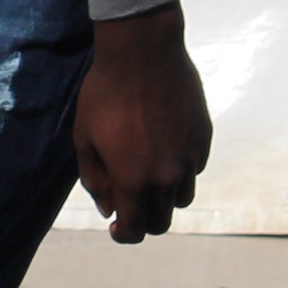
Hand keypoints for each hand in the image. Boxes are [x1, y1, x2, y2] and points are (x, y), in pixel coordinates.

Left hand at [72, 3, 210, 242]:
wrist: (143, 52)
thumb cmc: (105, 94)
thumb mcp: (85, 138)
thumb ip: (95, 179)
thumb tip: (107, 208)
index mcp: (135, 180)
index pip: (135, 230)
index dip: (123, 235)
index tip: (116, 227)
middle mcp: (168, 176)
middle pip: (161, 222)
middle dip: (143, 220)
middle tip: (129, 204)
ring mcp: (190, 157)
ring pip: (181, 197)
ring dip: (163, 196)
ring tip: (147, 173)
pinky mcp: (203, 138)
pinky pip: (194, 168)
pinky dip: (180, 169)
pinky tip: (163, 146)